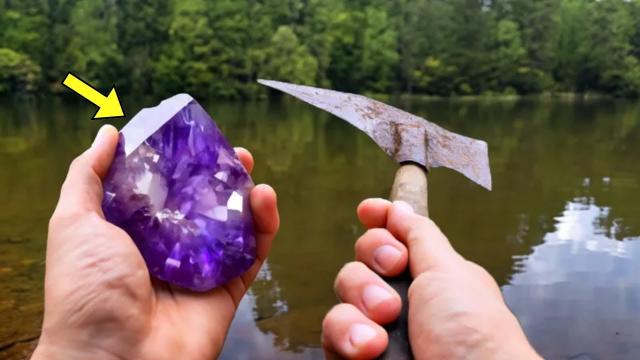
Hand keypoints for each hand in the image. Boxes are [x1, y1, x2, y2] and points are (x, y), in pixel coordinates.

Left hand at [32, 125, 278, 359]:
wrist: (114, 358)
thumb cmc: (87, 289)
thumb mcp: (74, 222)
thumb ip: (87, 175)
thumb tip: (108, 134)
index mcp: (131, 232)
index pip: (162, 189)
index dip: (179, 162)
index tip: (193, 139)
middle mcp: (168, 248)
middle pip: (201, 204)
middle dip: (218, 175)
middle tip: (231, 152)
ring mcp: (199, 270)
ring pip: (232, 226)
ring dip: (245, 195)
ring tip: (249, 168)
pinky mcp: (226, 290)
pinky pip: (252, 255)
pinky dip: (265, 227)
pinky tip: (264, 198)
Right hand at [322, 199, 539, 358]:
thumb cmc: (473, 332)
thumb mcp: (451, 272)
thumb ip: (419, 236)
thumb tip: (399, 207)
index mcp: (430, 275)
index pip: (394, 239)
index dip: (379, 221)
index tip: (368, 210)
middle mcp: (402, 300)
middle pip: (362, 260)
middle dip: (372, 258)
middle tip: (393, 270)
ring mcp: (378, 330)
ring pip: (343, 295)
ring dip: (361, 302)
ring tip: (385, 321)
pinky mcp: (356, 358)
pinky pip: (332, 334)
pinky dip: (348, 336)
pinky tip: (371, 348)